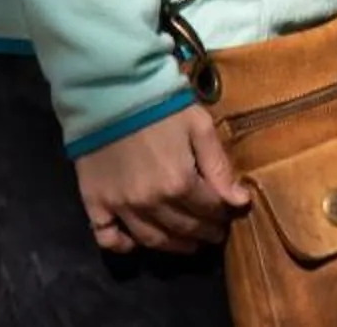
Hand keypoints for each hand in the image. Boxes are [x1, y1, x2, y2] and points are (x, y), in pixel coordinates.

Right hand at [75, 104, 248, 252]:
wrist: (111, 91)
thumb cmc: (161, 105)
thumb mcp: (200, 127)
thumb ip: (219, 167)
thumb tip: (240, 202)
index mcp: (180, 183)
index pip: (209, 210)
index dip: (223, 214)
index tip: (230, 214)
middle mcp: (151, 203)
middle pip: (184, 228)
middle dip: (204, 232)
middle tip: (214, 233)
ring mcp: (120, 206)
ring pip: (151, 239)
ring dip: (174, 246)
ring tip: (188, 244)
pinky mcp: (95, 203)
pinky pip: (106, 237)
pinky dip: (121, 246)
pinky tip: (134, 244)